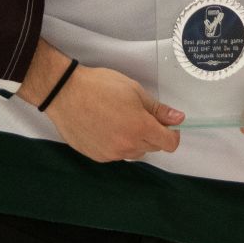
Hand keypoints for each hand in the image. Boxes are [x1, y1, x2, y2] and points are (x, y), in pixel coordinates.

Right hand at [18, 41, 182, 162]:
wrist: (65, 93)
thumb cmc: (99, 86)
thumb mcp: (134, 91)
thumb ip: (158, 109)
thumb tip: (178, 118)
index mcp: (140, 128)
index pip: (169, 144)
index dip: (172, 134)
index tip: (168, 126)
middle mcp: (127, 146)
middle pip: (152, 148)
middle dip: (152, 134)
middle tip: (139, 115)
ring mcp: (111, 154)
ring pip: (134, 152)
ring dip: (135, 141)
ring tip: (120, 120)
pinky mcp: (97, 156)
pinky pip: (116, 154)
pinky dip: (117, 144)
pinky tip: (106, 127)